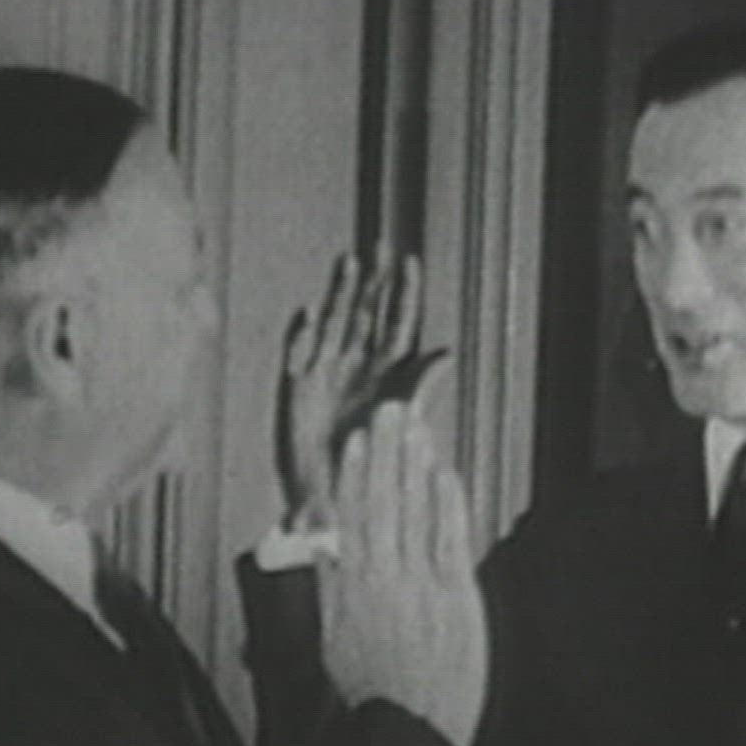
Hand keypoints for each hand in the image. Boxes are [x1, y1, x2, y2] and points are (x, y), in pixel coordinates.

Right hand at [275, 247, 443, 531]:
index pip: (398, 325)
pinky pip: (299, 353)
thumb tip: (448, 354)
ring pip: (336, 324)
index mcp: (388, 377)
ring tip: (350, 262)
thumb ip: (421, 386)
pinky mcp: (297, 389)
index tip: (411, 262)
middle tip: (381, 246)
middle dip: (374, 281)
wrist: (332, 499)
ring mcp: (327, 375)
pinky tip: (309, 312)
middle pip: (367, 315)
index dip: (404, 294)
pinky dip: (303, 333)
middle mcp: (359, 369)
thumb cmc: (372, 466)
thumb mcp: (403, 423)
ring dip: (341, 293)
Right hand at [314, 398, 486, 745]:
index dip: (352, 477)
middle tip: (387, 411)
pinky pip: (450, 541)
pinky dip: (447, 505)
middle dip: (384, 454)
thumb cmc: (375, 697)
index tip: (353, 442)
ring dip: (413, 466)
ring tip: (413, 427)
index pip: (349, 519)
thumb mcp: (335, 646)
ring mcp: (422, 587)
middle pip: (382, 504)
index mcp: (350, 591)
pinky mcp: (457, 599)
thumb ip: (332, 594)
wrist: (412, 737)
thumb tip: (326, 552)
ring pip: (414, 513)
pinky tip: (444, 473)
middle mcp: (383, 581)